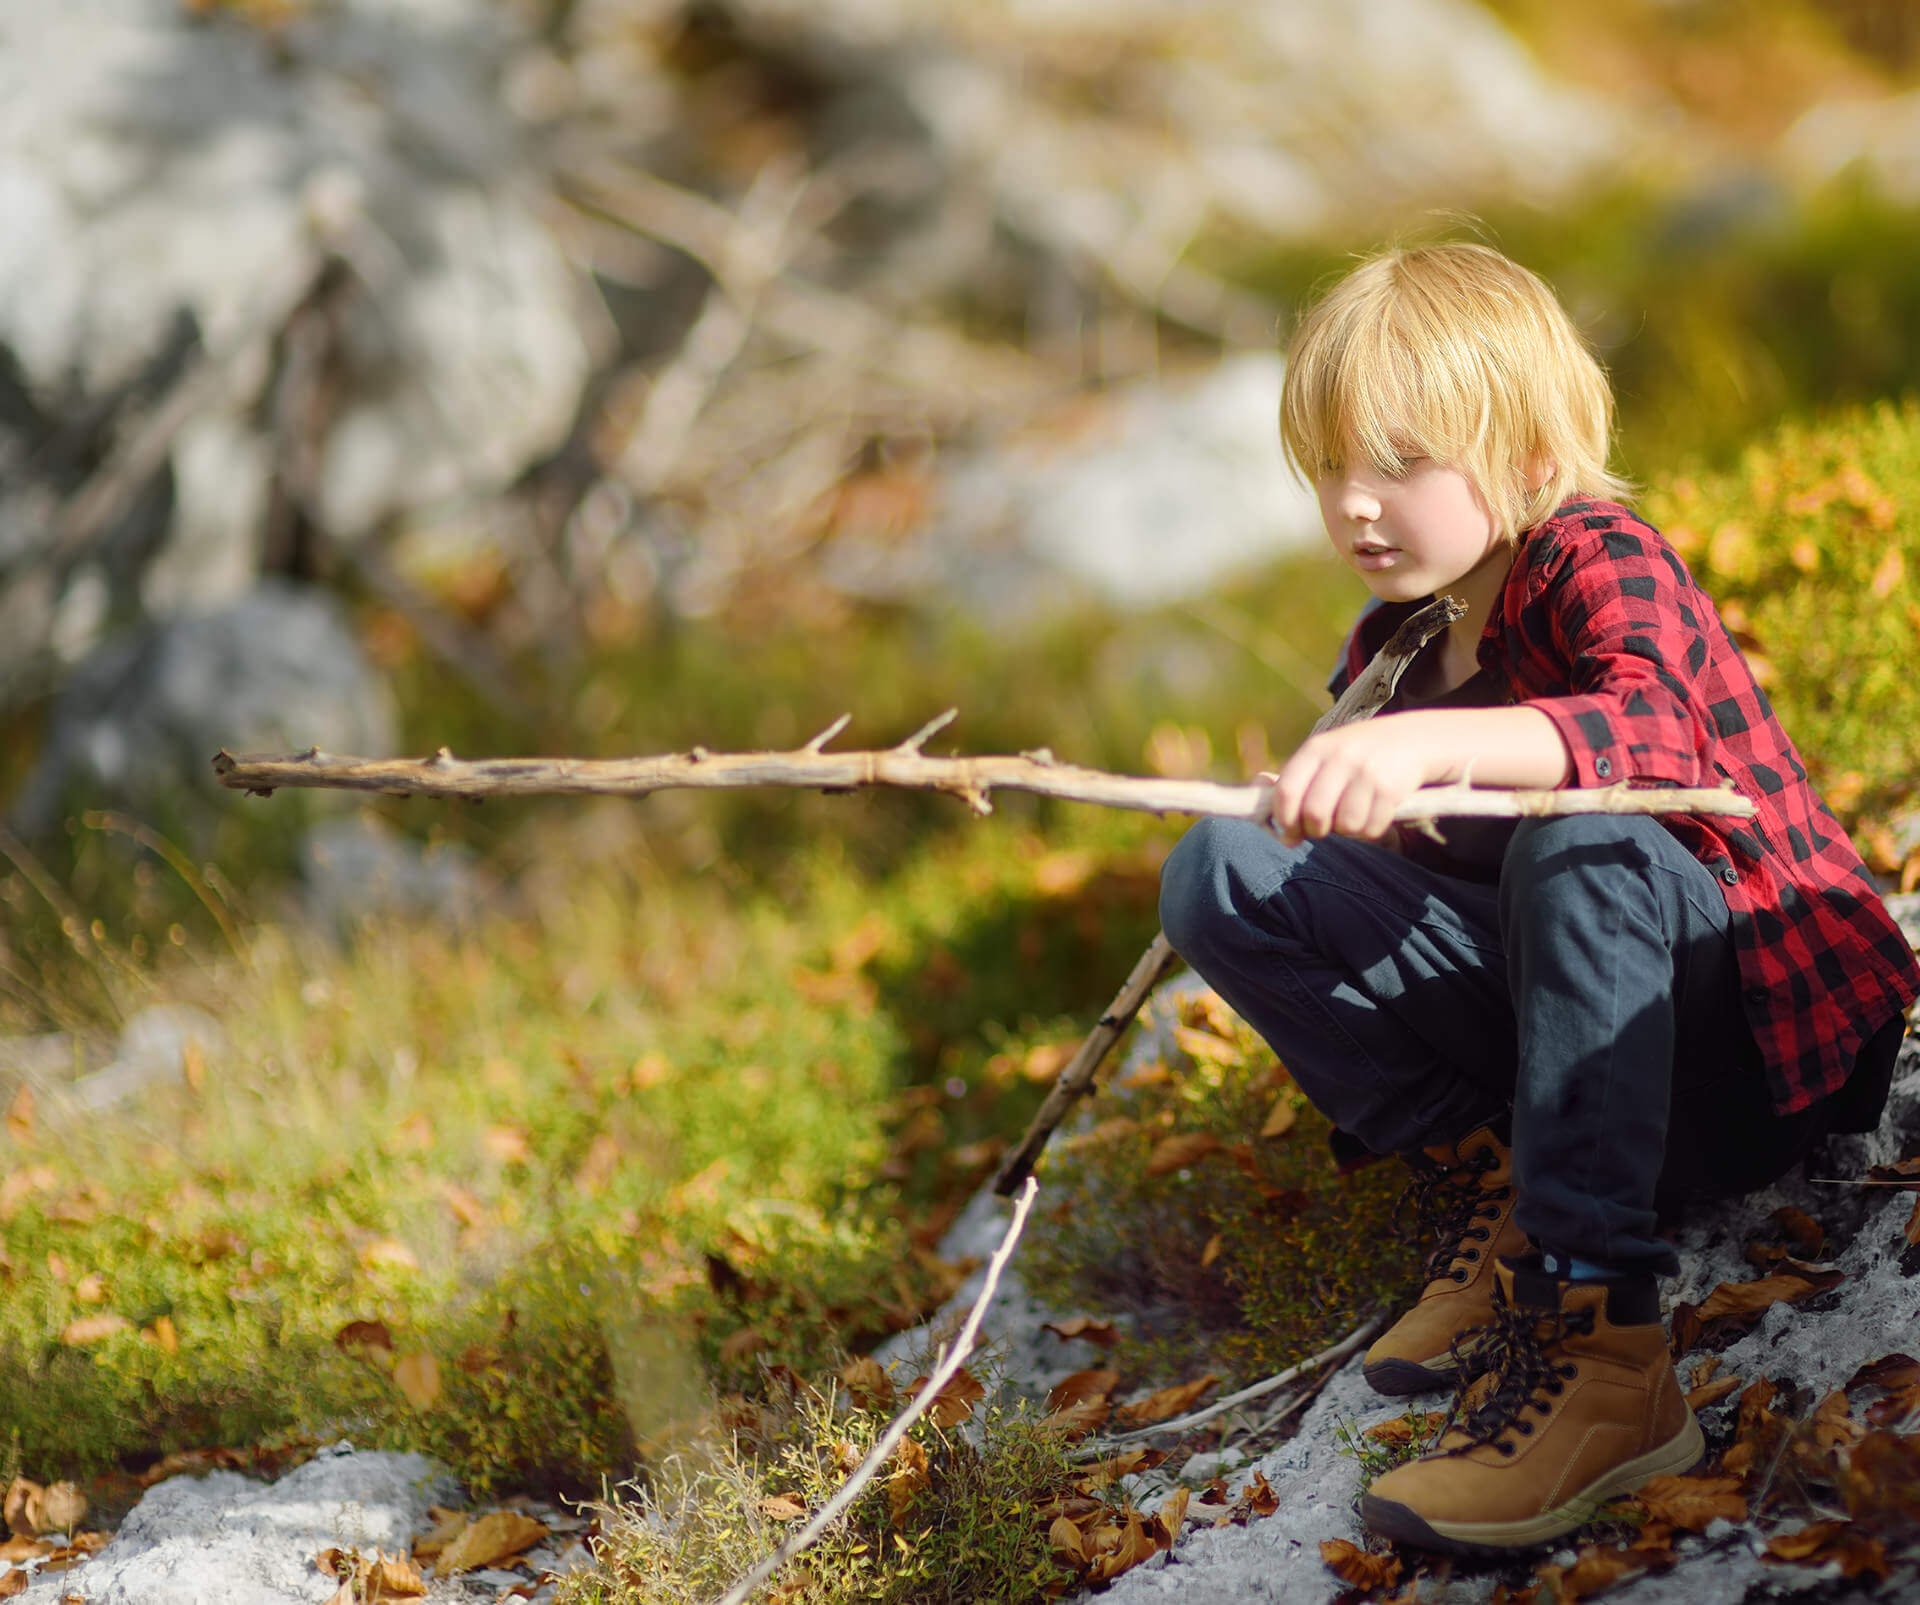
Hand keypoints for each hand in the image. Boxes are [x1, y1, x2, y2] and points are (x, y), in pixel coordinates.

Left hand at [1264, 719, 1438, 843]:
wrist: (1416, 739)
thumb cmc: (1359, 756)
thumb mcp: (1326, 756)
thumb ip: (1295, 780)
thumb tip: (1262, 810)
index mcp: (1316, 748)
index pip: (1286, 792)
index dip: (1284, 820)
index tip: (1290, 833)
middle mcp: (1340, 757)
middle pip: (1314, 813)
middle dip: (1316, 830)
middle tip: (1325, 828)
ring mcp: (1367, 772)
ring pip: (1344, 825)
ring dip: (1347, 831)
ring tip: (1353, 816)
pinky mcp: (1391, 788)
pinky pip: (1371, 828)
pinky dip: (1371, 830)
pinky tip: (1375, 814)